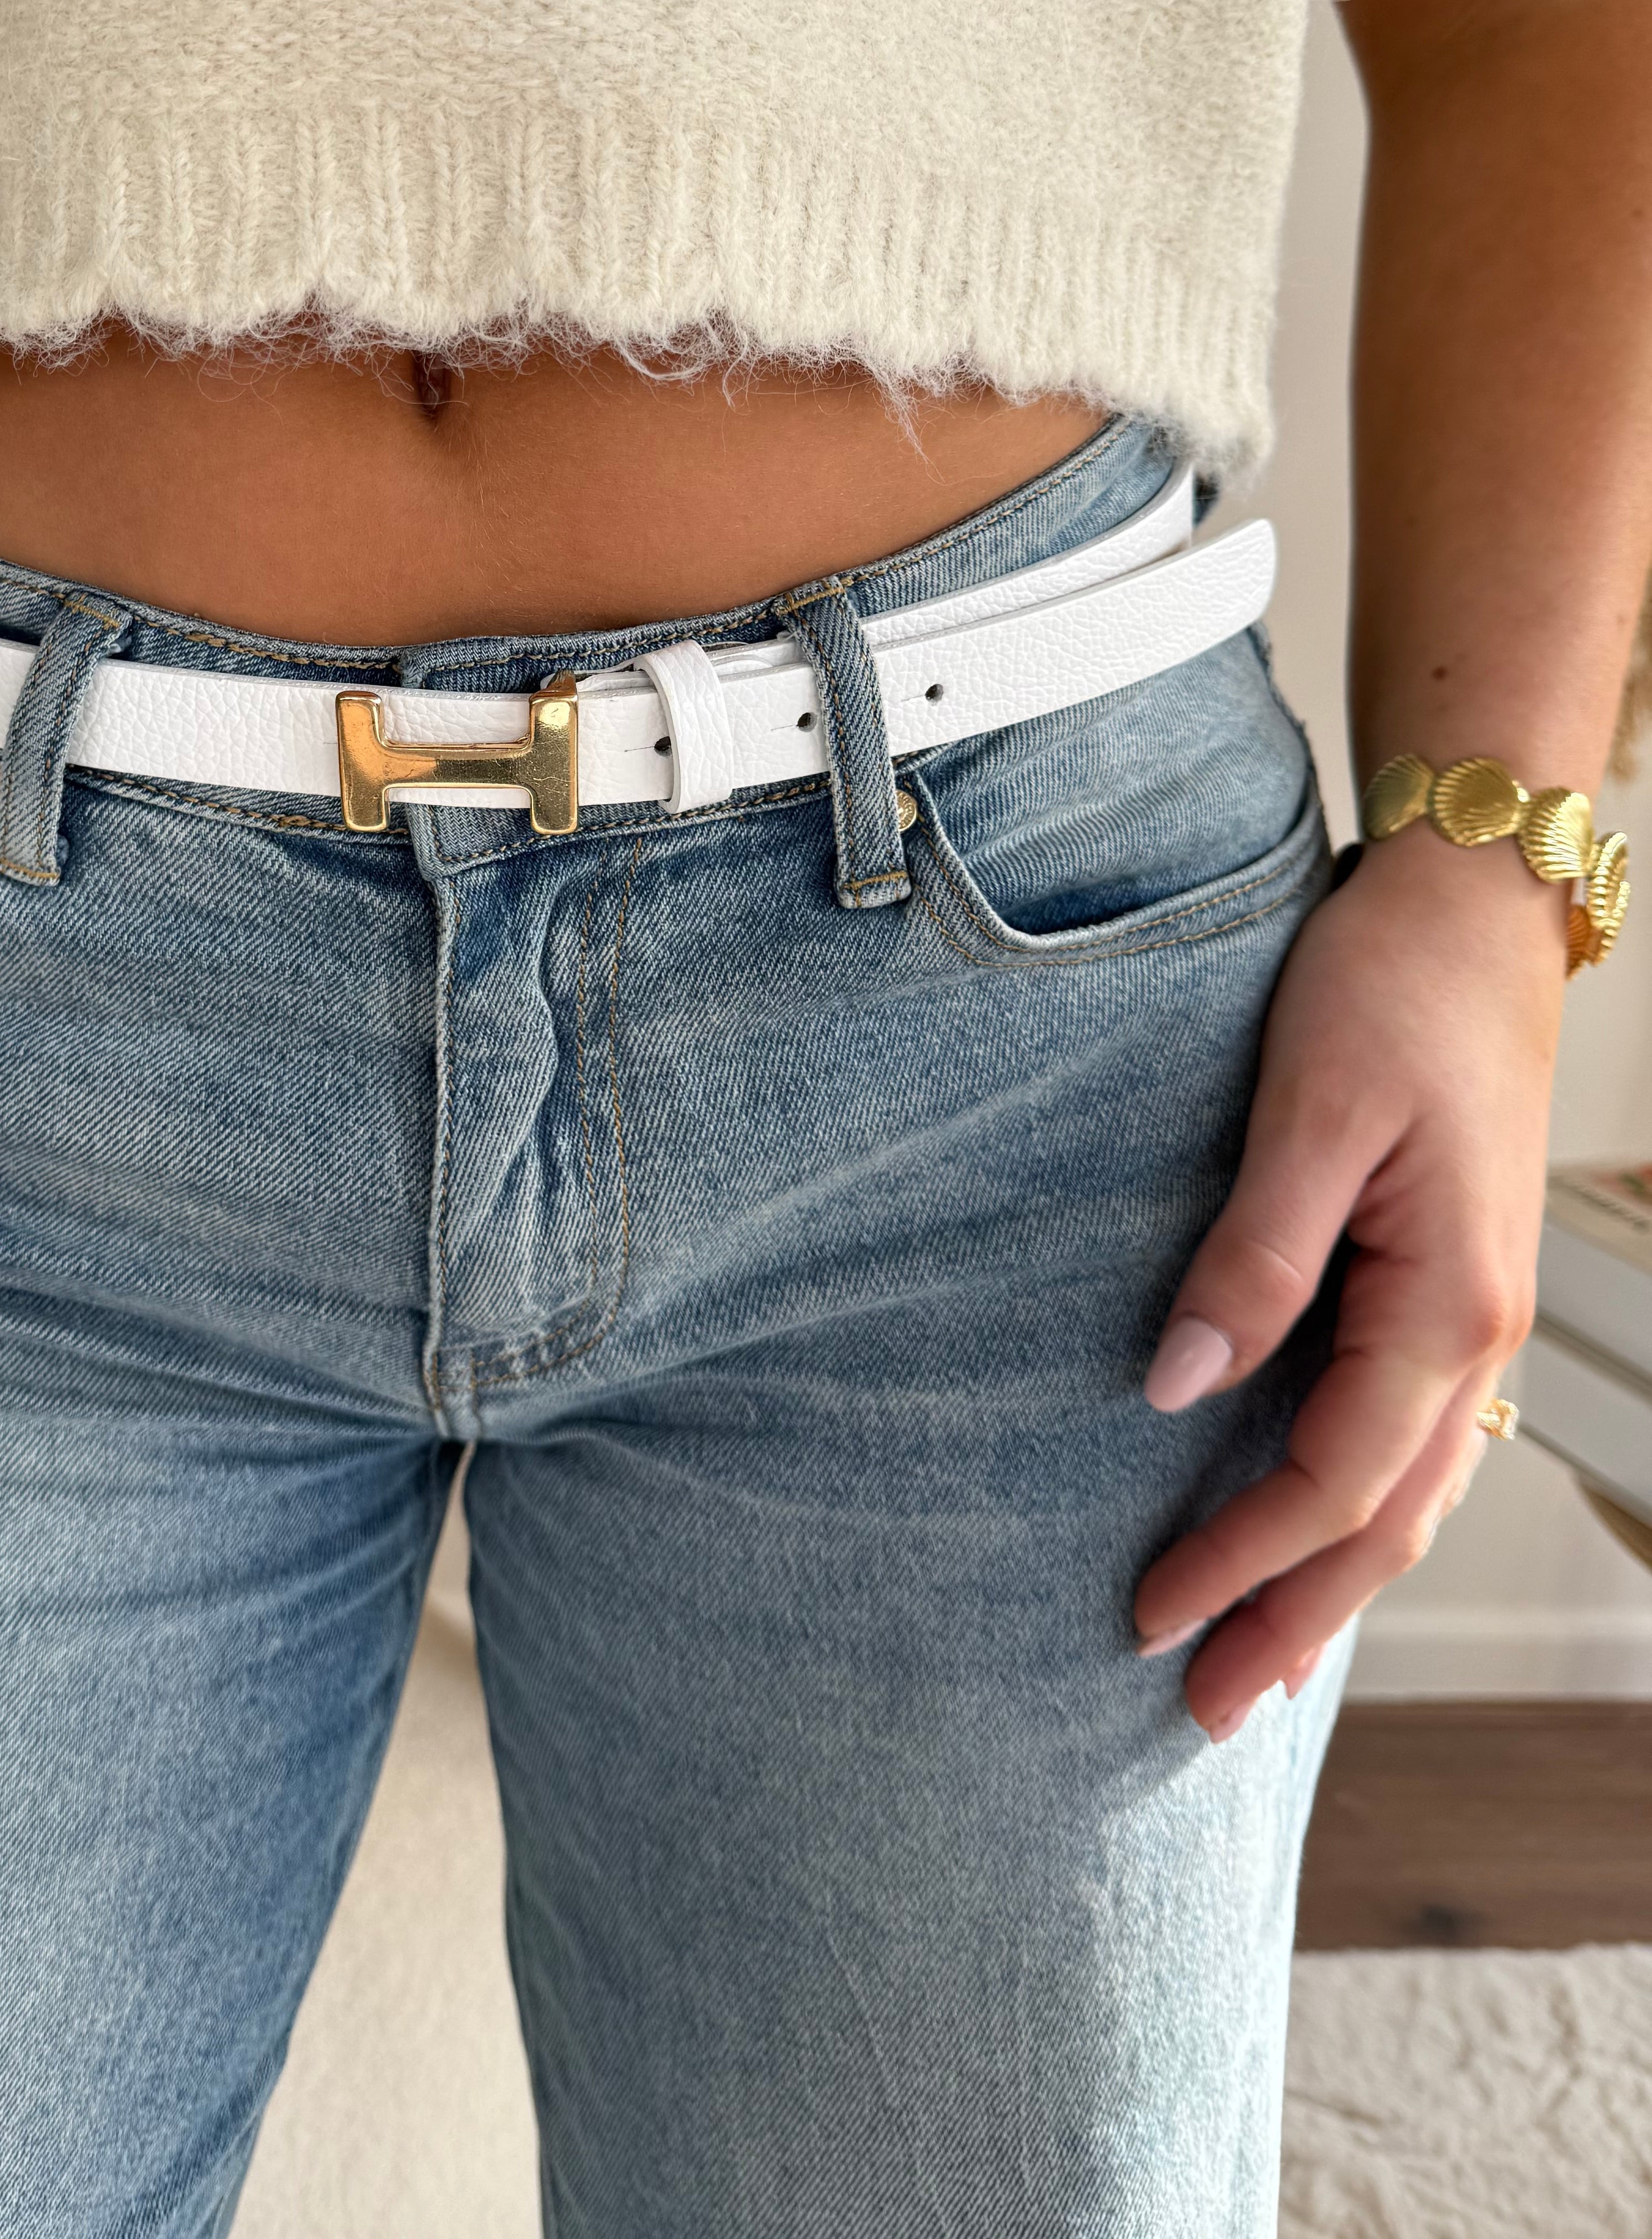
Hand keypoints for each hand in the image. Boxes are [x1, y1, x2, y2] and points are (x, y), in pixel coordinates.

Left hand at [1130, 826, 1565, 1740]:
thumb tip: (1176, 1390)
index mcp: (1447, 1305)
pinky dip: (1359, 1506)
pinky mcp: (1444, 1284)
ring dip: (1330, 1583)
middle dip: (1293, 1621)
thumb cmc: (1388, 993)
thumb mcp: (1310, 1114)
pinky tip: (1315, 1534)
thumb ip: (1251, 1258)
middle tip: (1202, 1713)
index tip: (1149, 1616)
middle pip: (1381, 1521)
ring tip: (1257, 1659)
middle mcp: (1475, 1333)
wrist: (1469, 912)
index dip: (1240, 1559)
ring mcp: (1470, 1314)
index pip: (1331, 1481)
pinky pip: (1405, 1432)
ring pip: (1404, 1491)